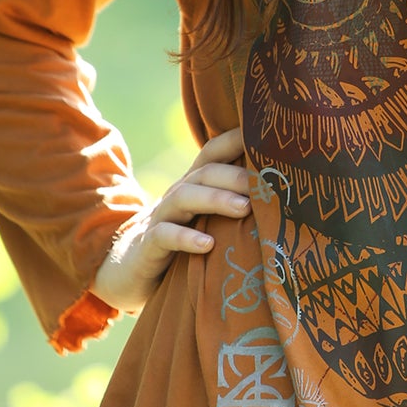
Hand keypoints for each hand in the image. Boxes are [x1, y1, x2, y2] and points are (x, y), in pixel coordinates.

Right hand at [90, 127, 251, 312]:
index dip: (236, 139)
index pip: (213, 152)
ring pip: (185, 198)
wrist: (126, 271)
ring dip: (216, 200)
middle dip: (234, 174)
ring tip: (244, 208)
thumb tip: (279, 197)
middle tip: (266, 184)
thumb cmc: (180, 245)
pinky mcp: (148, 246)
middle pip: (204, 172)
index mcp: (194, 186)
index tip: (266, 134)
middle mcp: (178, 195)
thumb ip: (233, 205)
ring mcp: (161, 219)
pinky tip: (207, 244)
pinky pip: (164, 236)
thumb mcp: (205, 220)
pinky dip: (186, 238)